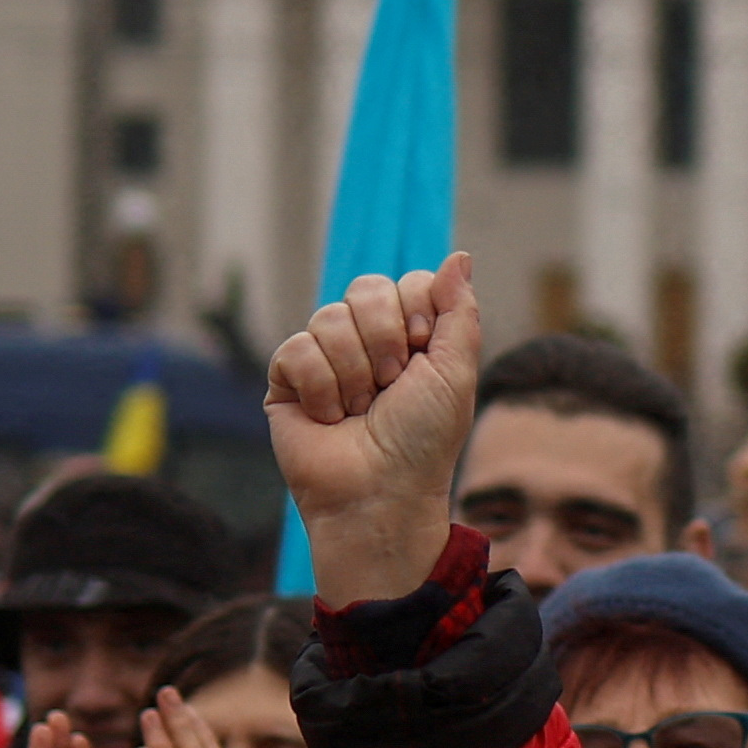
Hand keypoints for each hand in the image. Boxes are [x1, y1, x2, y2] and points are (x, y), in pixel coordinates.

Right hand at [265, 260, 482, 605]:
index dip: (416, 313)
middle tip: (390, 386)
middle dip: (385, 340)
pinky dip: (321, 388)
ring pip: (329, 318)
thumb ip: (459, 311)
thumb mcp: (455, 372)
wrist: (380, 492)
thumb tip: (459, 256)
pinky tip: (329, 418)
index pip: (407, 283)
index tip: (421, 353)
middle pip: (366, 290)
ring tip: (359, 410)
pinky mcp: (287, 379)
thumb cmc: (423, 440)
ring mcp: (325, 357)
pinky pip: (297, 350)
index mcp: (409, 335)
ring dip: (354, 373)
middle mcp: (366, 341)